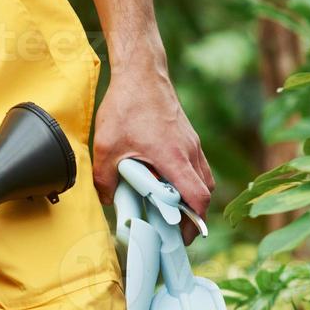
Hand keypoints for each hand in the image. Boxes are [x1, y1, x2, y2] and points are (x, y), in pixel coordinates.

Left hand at [91, 64, 213, 243]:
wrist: (141, 72)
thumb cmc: (126, 105)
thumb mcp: (106, 147)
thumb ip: (104, 179)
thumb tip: (108, 200)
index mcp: (174, 157)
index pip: (197, 197)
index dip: (194, 222)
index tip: (183, 237)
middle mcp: (189, 151)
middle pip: (205, 192)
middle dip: (194, 215)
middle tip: (175, 229)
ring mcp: (191, 143)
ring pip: (202, 178)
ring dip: (191, 197)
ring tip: (170, 209)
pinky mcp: (187, 136)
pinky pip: (196, 165)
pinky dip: (187, 179)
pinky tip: (166, 182)